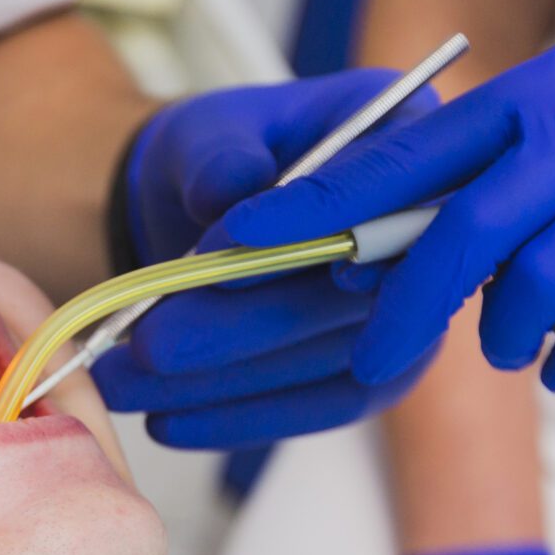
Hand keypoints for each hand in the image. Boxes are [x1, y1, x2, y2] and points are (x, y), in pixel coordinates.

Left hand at [91, 69, 442, 447]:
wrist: (205, 205)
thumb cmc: (217, 154)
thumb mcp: (207, 131)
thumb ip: (219, 152)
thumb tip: (230, 189)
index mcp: (407, 139)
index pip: (372, 195)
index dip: (299, 236)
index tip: (218, 261)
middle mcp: (429, 229)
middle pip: (349, 295)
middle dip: (239, 326)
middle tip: (150, 344)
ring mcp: (413, 306)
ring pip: (330, 363)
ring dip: (224, 385)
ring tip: (125, 385)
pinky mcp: (383, 366)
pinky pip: (322, 406)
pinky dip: (242, 419)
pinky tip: (167, 423)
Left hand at [221, 42, 554, 416]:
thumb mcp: (531, 188)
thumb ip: (444, 206)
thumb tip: (325, 259)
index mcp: (532, 95)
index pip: (403, 153)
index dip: (318, 203)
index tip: (243, 241)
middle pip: (462, 227)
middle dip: (406, 306)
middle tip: (371, 361)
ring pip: (533, 285)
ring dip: (510, 336)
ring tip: (517, 348)